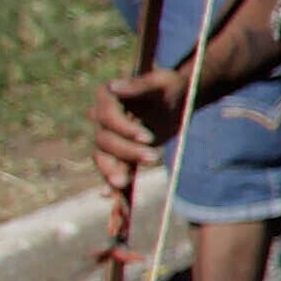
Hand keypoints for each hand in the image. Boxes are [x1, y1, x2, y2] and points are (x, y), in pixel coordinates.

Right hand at [91, 62, 185, 194]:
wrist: (178, 102)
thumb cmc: (171, 87)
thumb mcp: (162, 81)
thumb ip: (141, 85)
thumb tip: (115, 87)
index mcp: (107, 97)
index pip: (108, 117)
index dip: (125, 129)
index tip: (148, 138)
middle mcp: (102, 119)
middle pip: (105, 141)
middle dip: (127, 151)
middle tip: (155, 157)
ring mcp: (109, 138)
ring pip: (103, 158)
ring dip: (112, 172)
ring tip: (123, 185)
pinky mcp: (119, 154)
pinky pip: (112, 170)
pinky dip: (111, 186)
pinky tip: (110, 199)